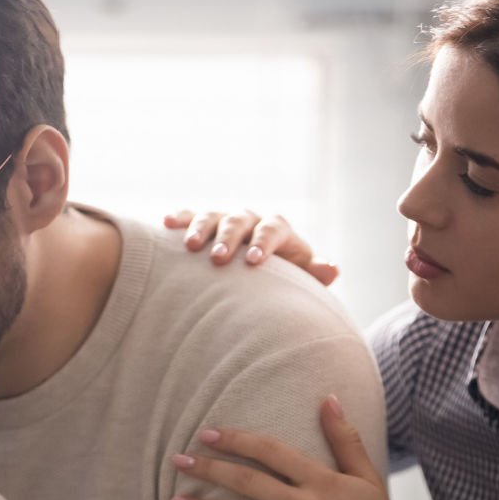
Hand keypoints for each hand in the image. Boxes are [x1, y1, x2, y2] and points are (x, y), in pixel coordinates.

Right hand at [163, 209, 338, 285]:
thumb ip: (313, 275)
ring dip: (201, 228)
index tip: (253, 262)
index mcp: (277, 231)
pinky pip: (190, 216)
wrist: (256, 277)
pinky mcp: (202, 225)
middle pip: (241, 220)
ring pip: (213, 216)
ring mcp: (225, 221)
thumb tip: (332, 269)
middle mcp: (251, 221)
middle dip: (229, 237)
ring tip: (191, 247)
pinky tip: (166, 223)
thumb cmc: (279, 283)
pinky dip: (180, 218)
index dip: (264, 242)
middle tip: (218, 257)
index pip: (274, 229)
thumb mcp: (298, 280)